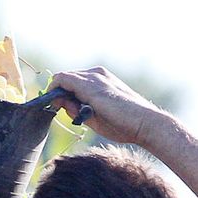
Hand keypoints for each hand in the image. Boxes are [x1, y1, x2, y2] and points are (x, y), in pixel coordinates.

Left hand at [47, 67, 173, 148]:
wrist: (144, 123)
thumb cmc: (124, 124)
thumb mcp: (94, 117)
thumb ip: (76, 109)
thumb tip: (59, 103)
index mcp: (101, 80)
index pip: (74, 81)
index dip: (61, 93)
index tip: (57, 106)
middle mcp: (96, 74)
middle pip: (67, 78)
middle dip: (56, 92)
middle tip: (53, 108)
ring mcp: (93, 77)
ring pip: (63, 78)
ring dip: (55, 93)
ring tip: (54, 108)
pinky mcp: (89, 85)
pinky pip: (63, 80)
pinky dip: (54, 90)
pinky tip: (54, 104)